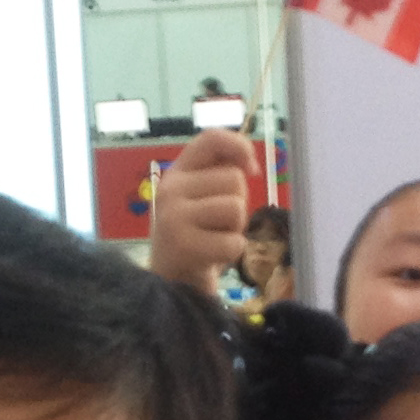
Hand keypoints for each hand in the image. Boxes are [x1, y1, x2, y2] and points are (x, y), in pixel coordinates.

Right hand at [146, 128, 258, 293]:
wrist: (168, 281)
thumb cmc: (194, 235)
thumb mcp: (200, 197)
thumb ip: (220, 173)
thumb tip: (249, 166)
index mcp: (177, 172)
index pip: (211, 139)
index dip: (239, 146)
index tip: (251, 169)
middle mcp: (171, 189)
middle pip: (234, 179)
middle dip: (238, 203)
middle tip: (217, 224)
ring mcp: (174, 217)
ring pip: (236, 208)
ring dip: (235, 229)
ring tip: (214, 239)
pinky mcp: (184, 245)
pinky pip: (234, 241)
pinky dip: (232, 252)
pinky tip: (211, 256)